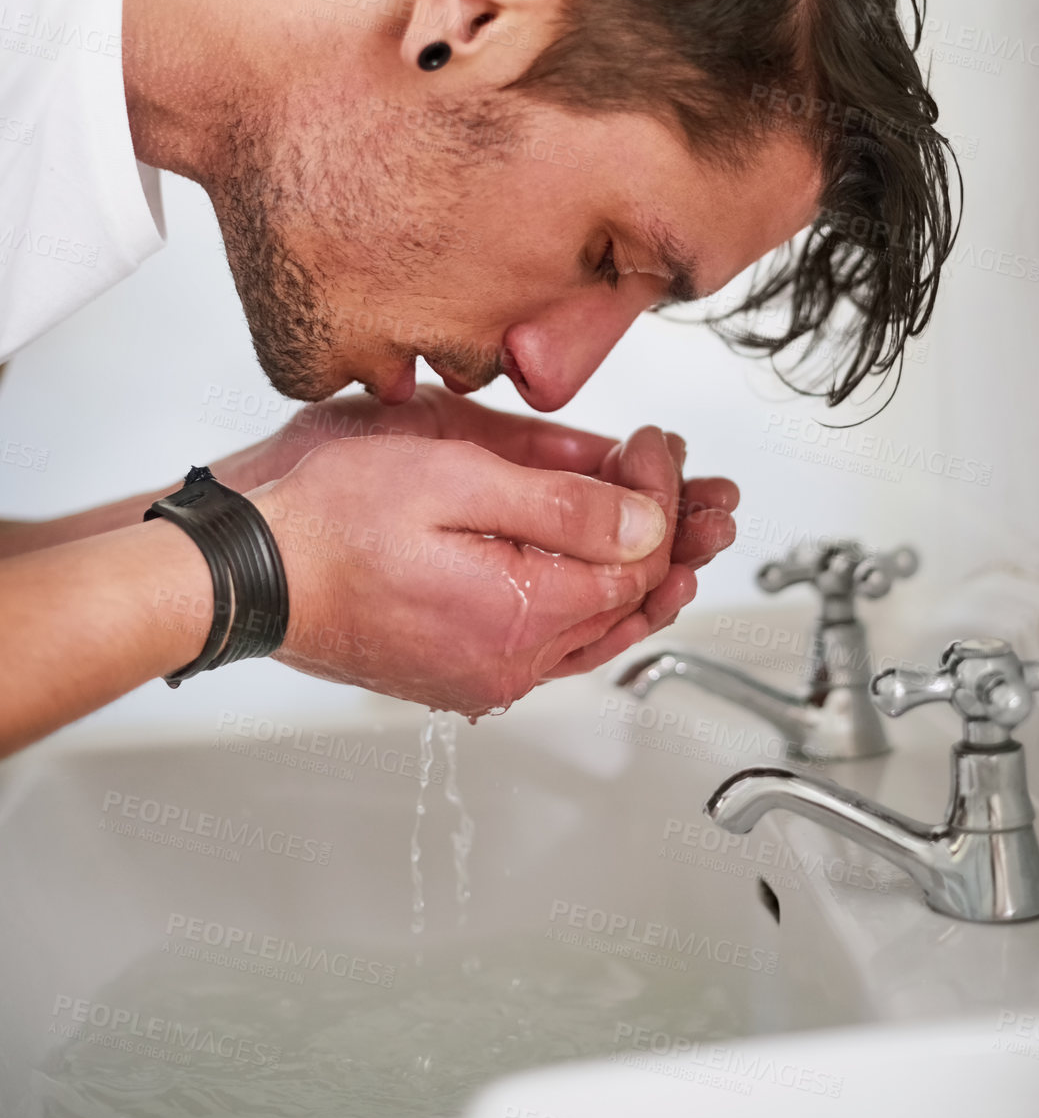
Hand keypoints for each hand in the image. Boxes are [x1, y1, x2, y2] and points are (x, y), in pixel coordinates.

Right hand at [251, 431, 675, 716]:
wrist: (248, 571)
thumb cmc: (327, 519)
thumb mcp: (453, 478)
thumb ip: (562, 506)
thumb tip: (650, 524)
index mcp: (520, 613)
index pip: (637, 558)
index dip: (662, 496)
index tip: (655, 443)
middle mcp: (511, 662)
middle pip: (629, 600)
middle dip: (678, 537)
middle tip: (711, 495)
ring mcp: (485, 674)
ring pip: (599, 629)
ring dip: (647, 576)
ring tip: (688, 534)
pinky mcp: (461, 670)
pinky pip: (556, 644)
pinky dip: (595, 603)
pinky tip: (611, 577)